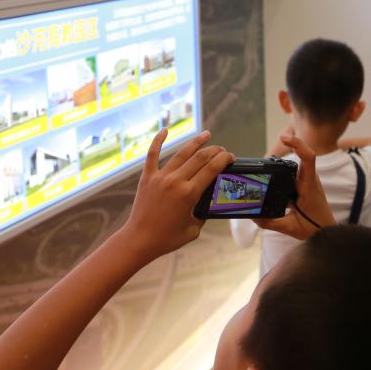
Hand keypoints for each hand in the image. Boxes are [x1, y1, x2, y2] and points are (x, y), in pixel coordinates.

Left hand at [120, 130, 232, 261]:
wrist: (140, 239)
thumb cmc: (167, 238)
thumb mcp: (194, 229)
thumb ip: (203, 213)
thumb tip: (207, 204)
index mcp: (189, 194)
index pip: (212, 169)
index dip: (224, 159)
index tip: (231, 157)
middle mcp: (176, 181)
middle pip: (200, 158)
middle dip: (215, 151)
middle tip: (222, 150)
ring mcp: (160, 177)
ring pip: (181, 153)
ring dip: (196, 142)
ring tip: (206, 135)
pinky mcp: (147, 177)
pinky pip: (152, 154)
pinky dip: (158, 140)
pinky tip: (165, 129)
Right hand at [254, 131, 335, 239]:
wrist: (327, 232)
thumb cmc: (314, 228)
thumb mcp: (291, 228)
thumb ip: (271, 222)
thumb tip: (254, 216)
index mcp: (308, 187)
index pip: (308, 159)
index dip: (298, 145)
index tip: (284, 138)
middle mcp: (310, 180)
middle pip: (304, 155)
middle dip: (292, 145)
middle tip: (279, 141)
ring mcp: (309, 181)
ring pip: (301, 161)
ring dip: (292, 153)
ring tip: (277, 150)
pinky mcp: (306, 184)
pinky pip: (298, 170)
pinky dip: (289, 165)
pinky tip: (278, 168)